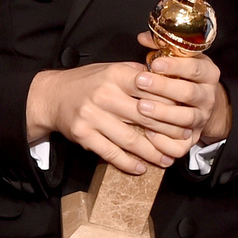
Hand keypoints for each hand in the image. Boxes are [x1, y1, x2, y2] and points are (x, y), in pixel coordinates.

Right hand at [27, 62, 196, 175]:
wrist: (51, 96)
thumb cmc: (86, 83)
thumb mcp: (110, 69)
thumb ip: (136, 74)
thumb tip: (168, 80)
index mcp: (114, 75)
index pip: (150, 89)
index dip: (170, 103)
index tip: (186, 114)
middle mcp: (104, 94)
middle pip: (145, 116)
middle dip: (167, 131)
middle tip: (183, 140)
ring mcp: (92, 116)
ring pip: (130, 139)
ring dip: (151, 153)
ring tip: (166, 160)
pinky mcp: (83, 134)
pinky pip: (110, 153)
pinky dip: (128, 163)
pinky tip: (141, 168)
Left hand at [132, 31, 230, 144]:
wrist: (201, 106)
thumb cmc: (183, 78)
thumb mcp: (179, 59)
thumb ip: (162, 47)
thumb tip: (143, 37)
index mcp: (208, 74)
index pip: (195, 68)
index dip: (175, 66)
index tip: (154, 63)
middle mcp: (208, 97)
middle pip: (189, 93)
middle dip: (163, 88)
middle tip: (141, 82)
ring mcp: (201, 119)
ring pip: (186, 119)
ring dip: (163, 114)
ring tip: (141, 107)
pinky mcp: (192, 138)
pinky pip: (181, 145)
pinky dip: (165, 141)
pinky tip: (149, 133)